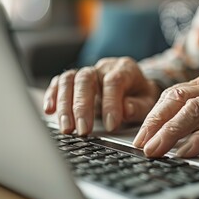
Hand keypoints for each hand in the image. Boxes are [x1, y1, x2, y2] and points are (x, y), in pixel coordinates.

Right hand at [43, 57, 160, 134]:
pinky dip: (52, 96)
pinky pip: (59, 82)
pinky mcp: (75, 80)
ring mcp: (88, 71)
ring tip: (66, 128)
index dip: (111, 103)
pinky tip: (49, 111)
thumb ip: (138, 106)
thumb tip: (125, 110)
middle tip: (83, 131)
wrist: (136, 86)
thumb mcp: (148, 102)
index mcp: (125, 69)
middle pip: (86, 79)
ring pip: (69, 80)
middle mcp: (103, 67)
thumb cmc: (141, 96)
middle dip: (82, 106)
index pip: (114, 81)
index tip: (111, 126)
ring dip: (65, 105)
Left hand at [133, 71, 198, 157]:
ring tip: (155, 149)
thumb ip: (198, 115)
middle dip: (155, 122)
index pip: (172, 94)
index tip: (140, 135)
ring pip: (193, 110)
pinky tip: (185, 152)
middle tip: (142, 143)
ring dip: (170, 131)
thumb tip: (168, 136)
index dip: (153, 114)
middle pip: (177, 98)